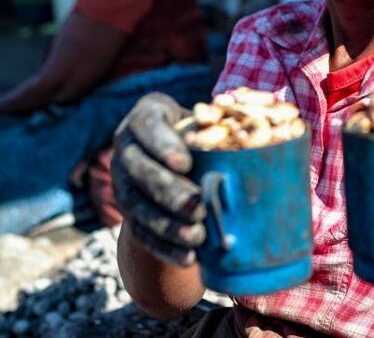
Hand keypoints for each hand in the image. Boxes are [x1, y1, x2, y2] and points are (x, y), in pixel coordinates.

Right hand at [112, 92, 205, 265]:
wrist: (177, 156)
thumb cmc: (204, 132)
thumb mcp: (208, 122)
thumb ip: (219, 129)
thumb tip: (251, 142)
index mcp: (147, 115)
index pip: (147, 126)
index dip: (162, 145)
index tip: (185, 164)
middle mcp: (127, 146)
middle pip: (139, 169)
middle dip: (168, 191)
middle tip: (198, 208)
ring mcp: (122, 180)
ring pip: (135, 204)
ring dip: (166, 224)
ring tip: (196, 236)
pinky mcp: (127, 211)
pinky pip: (139, 232)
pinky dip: (164, 247)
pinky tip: (188, 257)